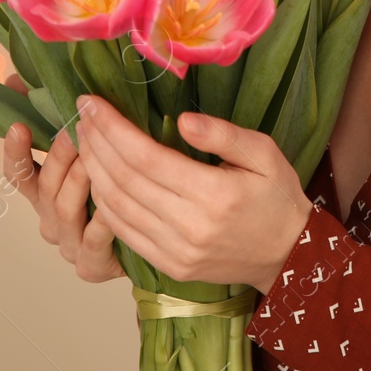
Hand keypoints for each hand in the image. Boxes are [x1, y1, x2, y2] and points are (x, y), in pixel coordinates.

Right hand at [1, 73, 124, 284]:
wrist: (156, 241)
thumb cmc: (124, 187)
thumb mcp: (94, 147)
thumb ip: (58, 114)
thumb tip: (15, 77)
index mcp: (46, 193)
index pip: (18, 173)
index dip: (15, 152)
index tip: (18, 126)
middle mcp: (51, 219)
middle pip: (45, 186)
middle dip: (59, 157)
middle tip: (75, 131)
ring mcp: (69, 244)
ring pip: (65, 208)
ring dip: (79, 181)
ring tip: (94, 158)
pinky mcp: (91, 265)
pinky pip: (93, 240)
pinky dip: (102, 221)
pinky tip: (114, 204)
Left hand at [74, 94, 312, 293]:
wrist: (289, 256)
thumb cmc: (276, 197)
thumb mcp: (265, 153)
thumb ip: (223, 135)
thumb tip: (183, 119)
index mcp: (214, 194)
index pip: (145, 156)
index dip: (112, 128)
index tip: (92, 103)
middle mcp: (189, 226)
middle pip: (124, 179)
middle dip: (96, 143)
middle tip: (82, 115)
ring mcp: (176, 251)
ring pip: (117, 207)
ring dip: (93, 171)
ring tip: (84, 141)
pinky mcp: (169, 266)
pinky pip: (124, 233)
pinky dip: (104, 203)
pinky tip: (97, 178)